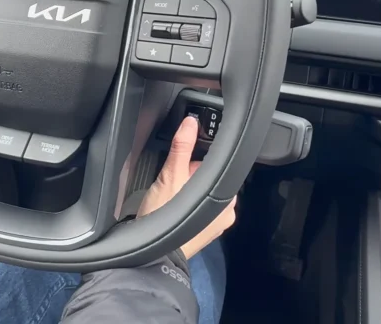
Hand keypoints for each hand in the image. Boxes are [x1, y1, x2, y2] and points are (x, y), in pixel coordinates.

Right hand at [138, 116, 236, 259]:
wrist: (153, 256)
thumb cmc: (165, 219)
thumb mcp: (171, 175)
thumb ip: (182, 147)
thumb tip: (190, 123)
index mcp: (227, 197)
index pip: (218, 166)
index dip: (196, 164)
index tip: (182, 170)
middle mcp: (226, 212)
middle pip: (208, 181)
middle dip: (189, 179)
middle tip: (172, 188)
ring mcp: (216, 225)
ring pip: (201, 196)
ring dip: (186, 194)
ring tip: (170, 201)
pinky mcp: (204, 234)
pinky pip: (197, 212)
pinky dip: (186, 209)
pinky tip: (172, 212)